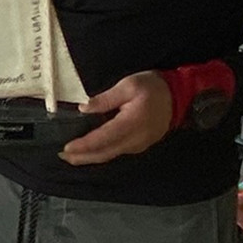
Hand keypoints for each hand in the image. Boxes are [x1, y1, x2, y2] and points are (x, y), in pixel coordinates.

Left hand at [59, 70, 173, 165]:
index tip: (66, 148)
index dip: (84, 145)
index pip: (102, 138)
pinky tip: (91, 152)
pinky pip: (117, 152)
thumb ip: (105, 98)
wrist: (180, 96)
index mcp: (131, 123)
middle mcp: (134, 139)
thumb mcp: (129, 85)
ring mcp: (138, 145)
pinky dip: (101, 154)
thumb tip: (84, 108)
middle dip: (82, 157)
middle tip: (62, 157)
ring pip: (110, 155)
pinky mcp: (140, 145)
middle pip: (104, 153)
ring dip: (90, 157)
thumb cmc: (153, 87)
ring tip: (72, 157)